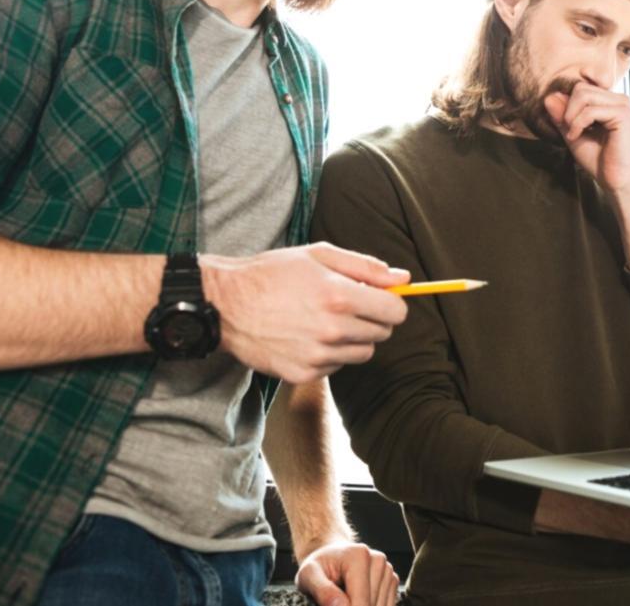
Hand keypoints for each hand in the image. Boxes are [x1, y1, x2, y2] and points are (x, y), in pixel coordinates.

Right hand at [201, 242, 409, 384]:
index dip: (391, 303)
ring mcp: (317, 355)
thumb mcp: (319, 255)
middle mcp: (332, 329)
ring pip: (362, 353)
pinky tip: (307, 336)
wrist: (225, 305)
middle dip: (372, 319)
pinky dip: (330, 354)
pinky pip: (337, 367)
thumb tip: (403, 279)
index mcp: (339, 296)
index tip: (380, 299)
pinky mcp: (303, 374)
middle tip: (346, 305)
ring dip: (353, 338)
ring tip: (324, 320)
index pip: (396, 312)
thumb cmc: (272, 274)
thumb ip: (366, 267)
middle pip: (382, 334)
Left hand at [296, 540, 398, 605]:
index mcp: (359, 556)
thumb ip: (322, 592)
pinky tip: (356, 598)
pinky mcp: (392, 579)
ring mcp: (387, 570)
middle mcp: (378, 561)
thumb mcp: (308, 576)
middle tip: (336, 602)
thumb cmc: (318, 567)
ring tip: (345, 597)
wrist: (330, 556)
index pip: (361, 602)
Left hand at [544, 83, 629, 193]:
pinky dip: (577, 124)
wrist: (615, 180)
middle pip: (580, 88)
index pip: (580, 88)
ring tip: (571, 135)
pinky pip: (590, 110)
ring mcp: (623, 105)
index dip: (567, 105)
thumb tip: (549, 96)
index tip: (566, 127)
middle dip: (567, 109)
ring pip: (583, 95)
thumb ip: (561, 116)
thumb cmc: (598, 160)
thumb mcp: (572, 133)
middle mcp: (619, 99)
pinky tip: (575, 137)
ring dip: (570, 116)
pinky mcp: (623, 114)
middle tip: (567, 131)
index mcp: (610, 101)